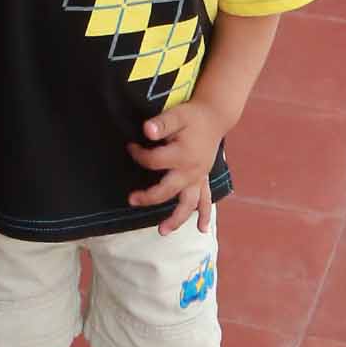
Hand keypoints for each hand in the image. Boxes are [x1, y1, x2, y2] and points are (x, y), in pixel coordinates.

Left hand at [128, 105, 223, 234]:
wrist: (215, 117)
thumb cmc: (193, 116)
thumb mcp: (177, 114)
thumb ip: (162, 123)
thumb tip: (146, 130)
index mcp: (182, 155)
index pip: (154, 161)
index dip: (139, 155)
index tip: (130, 147)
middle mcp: (191, 171)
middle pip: (167, 190)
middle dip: (149, 197)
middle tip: (131, 200)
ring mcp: (199, 178)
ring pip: (188, 204)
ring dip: (176, 219)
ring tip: (162, 231)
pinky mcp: (204, 179)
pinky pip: (206, 200)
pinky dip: (204, 215)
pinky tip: (201, 229)